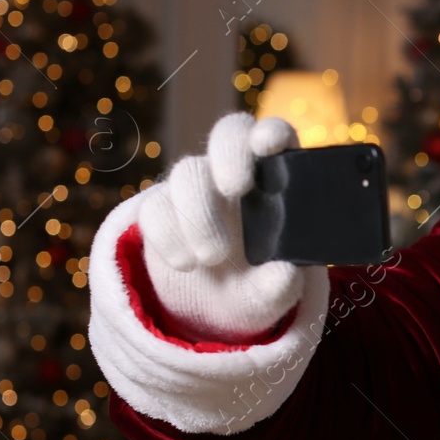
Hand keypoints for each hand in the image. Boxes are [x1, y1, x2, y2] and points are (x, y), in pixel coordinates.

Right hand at [139, 113, 310, 342]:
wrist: (215, 306)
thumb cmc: (258, 286)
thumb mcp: (274, 295)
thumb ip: (281, 287)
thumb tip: (284, 274)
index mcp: (277, 180)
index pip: (277, 137)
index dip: (272, 133)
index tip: (268, 145)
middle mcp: (237, 172)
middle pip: (228, 134)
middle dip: (230, 154)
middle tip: (237, 187)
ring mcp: (196, 186)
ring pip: (188, 173)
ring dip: (199, 214)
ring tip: (213, 257)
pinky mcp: (160, 208)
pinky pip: (155, 208)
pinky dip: (168, 237)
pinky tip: (185, 264)